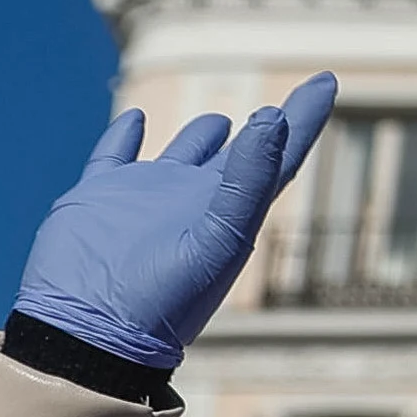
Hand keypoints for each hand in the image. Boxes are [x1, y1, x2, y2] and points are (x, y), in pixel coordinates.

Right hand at [11, 77, 341, 374]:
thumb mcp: (217, 239)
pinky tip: (137, 119)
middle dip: (259, 130)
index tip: (327, 80)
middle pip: (237, 156)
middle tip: (282, 107)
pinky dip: (125, 136)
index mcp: (231, 211)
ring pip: (180, 156)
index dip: (304, 117)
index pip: (279, 155)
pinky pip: (114, 157)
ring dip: (201, 136)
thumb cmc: (163, 301)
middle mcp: (193, 201)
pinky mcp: (98, 199)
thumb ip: (248, 181)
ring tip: (220, 120)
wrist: (88, 337)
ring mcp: (146, 198)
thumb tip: (274, 120)